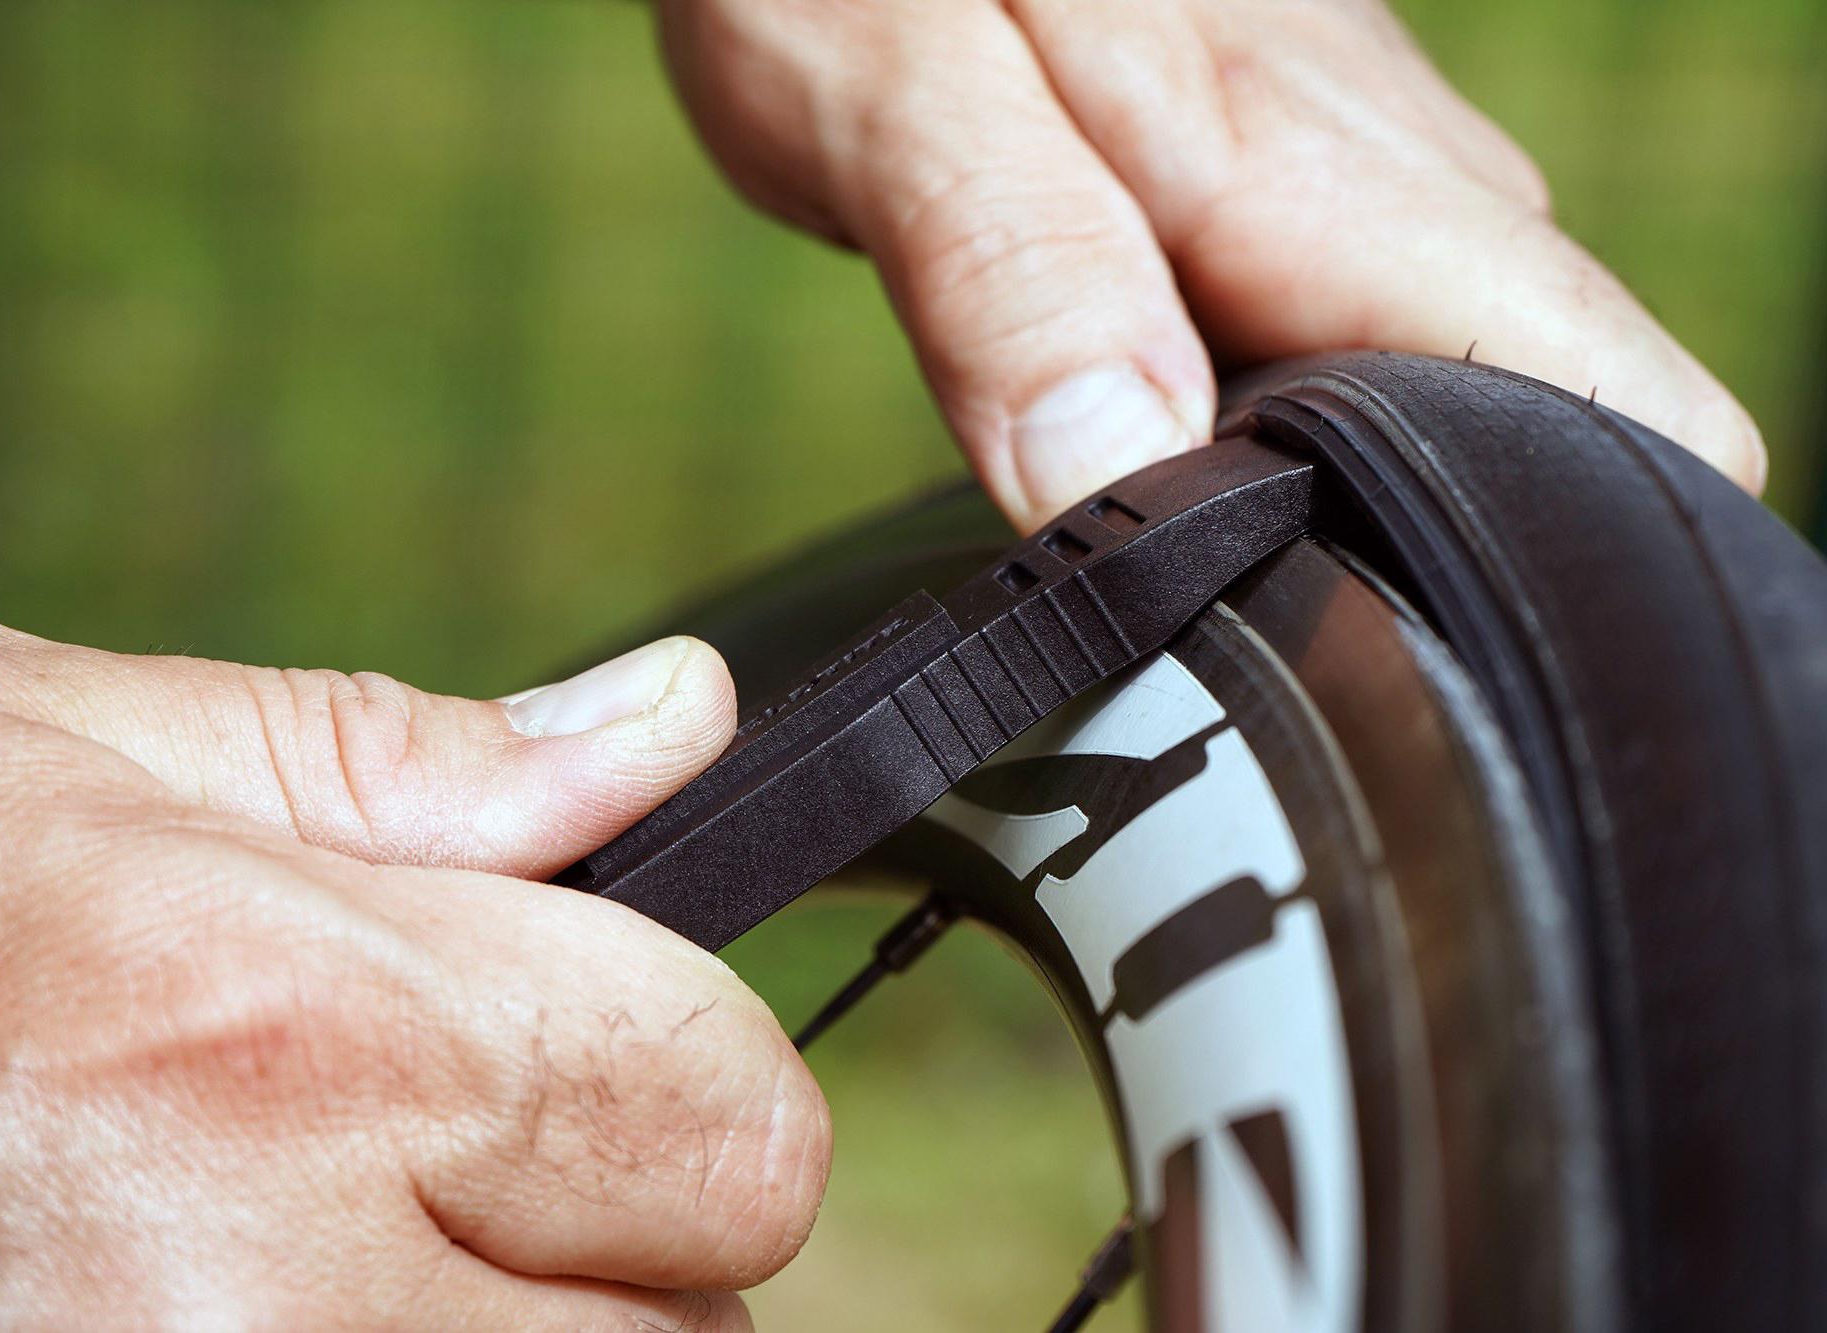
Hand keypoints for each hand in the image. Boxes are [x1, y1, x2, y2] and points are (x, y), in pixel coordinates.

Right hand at [0, 604, 827, 1327]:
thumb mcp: (77, 751)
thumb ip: (422, 762)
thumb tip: (674, 724)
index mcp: (306, 1034)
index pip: (736, 1119)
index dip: (683, 1078)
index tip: (586, 1053)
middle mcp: (274, 1294)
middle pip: (690, 1324)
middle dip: (606, 1237)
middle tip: (425, 1166)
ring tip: (312, 1243)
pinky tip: (245, 1308)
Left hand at [659, 0, 1766, 527]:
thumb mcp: (897, 102)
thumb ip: (1016, 281)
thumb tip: (1121, 486)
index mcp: (1318, 170)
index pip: (1602, 393)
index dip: (1533, 565)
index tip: (1364, 669)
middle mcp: (1387, 179)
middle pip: (1532, 428)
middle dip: (1401, 566)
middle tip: (1211, 632)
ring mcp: (1354, 182)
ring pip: (1432, 396)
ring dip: (1325, 505)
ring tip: (1169, 554)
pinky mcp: (1293, 194)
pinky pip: (1347, 350)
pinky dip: (1272, 437)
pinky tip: (1159, 457)